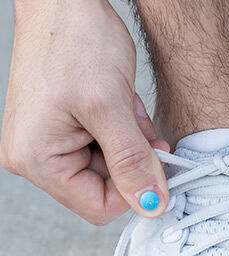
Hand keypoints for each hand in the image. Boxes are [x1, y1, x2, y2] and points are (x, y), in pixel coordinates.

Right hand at [0, 0, 168, 223]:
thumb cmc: (74, 38)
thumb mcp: (111, 107)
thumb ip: (132, 162)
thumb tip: (151, 205)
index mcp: (37, 159)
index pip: (98, 207)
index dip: (134, 190)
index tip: (155, 163)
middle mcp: (37, 157)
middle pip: (105, 188)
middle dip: (131, 158)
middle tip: (137, 124)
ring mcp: (50, 143)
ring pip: (111, 167)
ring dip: (129, 141)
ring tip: (123, 105)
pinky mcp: (65, 130)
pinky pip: (106, 146)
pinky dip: (123, 129)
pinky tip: (119, 102)